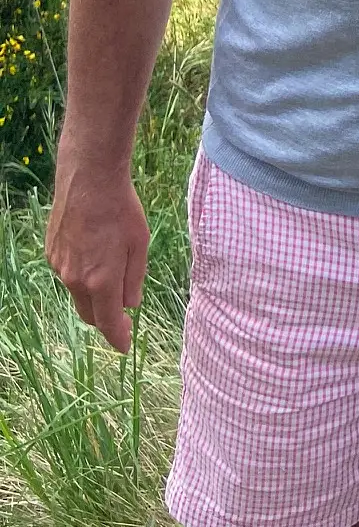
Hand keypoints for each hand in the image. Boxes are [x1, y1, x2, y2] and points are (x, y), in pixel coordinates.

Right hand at [45, 151, 149, 353]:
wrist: (88, 180)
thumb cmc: (121, 210)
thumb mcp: (139, 245)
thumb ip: (134, 280)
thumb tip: (130, 306)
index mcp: (101, 281)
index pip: (107, 322)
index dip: (116, 337)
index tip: (124, 346)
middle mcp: (75, 279)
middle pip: (90, 312)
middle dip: (105, 319)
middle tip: (122, 317)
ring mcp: (59, 266)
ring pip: (78, 292)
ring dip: (94, 294)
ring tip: (112, 272)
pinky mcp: (51, 252)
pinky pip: (68, 273)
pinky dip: (83, 274)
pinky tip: (95, 253)